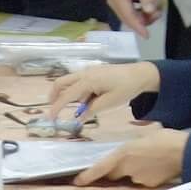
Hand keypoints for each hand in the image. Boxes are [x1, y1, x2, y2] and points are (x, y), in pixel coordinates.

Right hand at [45, 61, 159, 120]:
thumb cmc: (126, 88)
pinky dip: (79, 92)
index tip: (50, 118)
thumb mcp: (109, 103)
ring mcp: (89, 71)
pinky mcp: (94, 72)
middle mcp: (85, 73)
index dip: (57, 107)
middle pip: (61, 83)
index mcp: (88, 80)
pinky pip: (80, 82)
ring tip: (82, 107)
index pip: (67, 95)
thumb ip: (92, 110)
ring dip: (69, 95)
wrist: (141, 74)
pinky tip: (90, 100)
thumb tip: (78, 118)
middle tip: (54, 110)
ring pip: (70, 82)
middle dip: (54, 96)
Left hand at [76, 127, 187, 187]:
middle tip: (123, 160)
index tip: (77, 181)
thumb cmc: (165, 137)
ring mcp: (139, 178)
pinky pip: (142, 180)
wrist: (185, 152)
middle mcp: (128, 168)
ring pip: (129, 176)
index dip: (87, 176)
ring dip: (133, 170)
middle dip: (113, 170)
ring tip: (148, 159)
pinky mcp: (150, 184)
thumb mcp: (143, 135)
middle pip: (113, 174)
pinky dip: (145, 174)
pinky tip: (157, 166)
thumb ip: (131, 145)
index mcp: (123, 153)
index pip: (100, 168)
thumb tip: (129, 150)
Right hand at [108, 0, 160, 32]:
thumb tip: (150, 11)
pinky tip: (150, 9)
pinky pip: (132, 15)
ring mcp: (116, 5)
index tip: (146, 35)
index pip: (127, 15)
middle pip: (129, 19)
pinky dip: (142, 15)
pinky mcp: (120, 7)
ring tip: (156, 9)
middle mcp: (113, 2)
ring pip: (131, 19)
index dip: (137, 26)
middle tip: (158, 13)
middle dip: (144, 20)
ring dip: (145, 18)